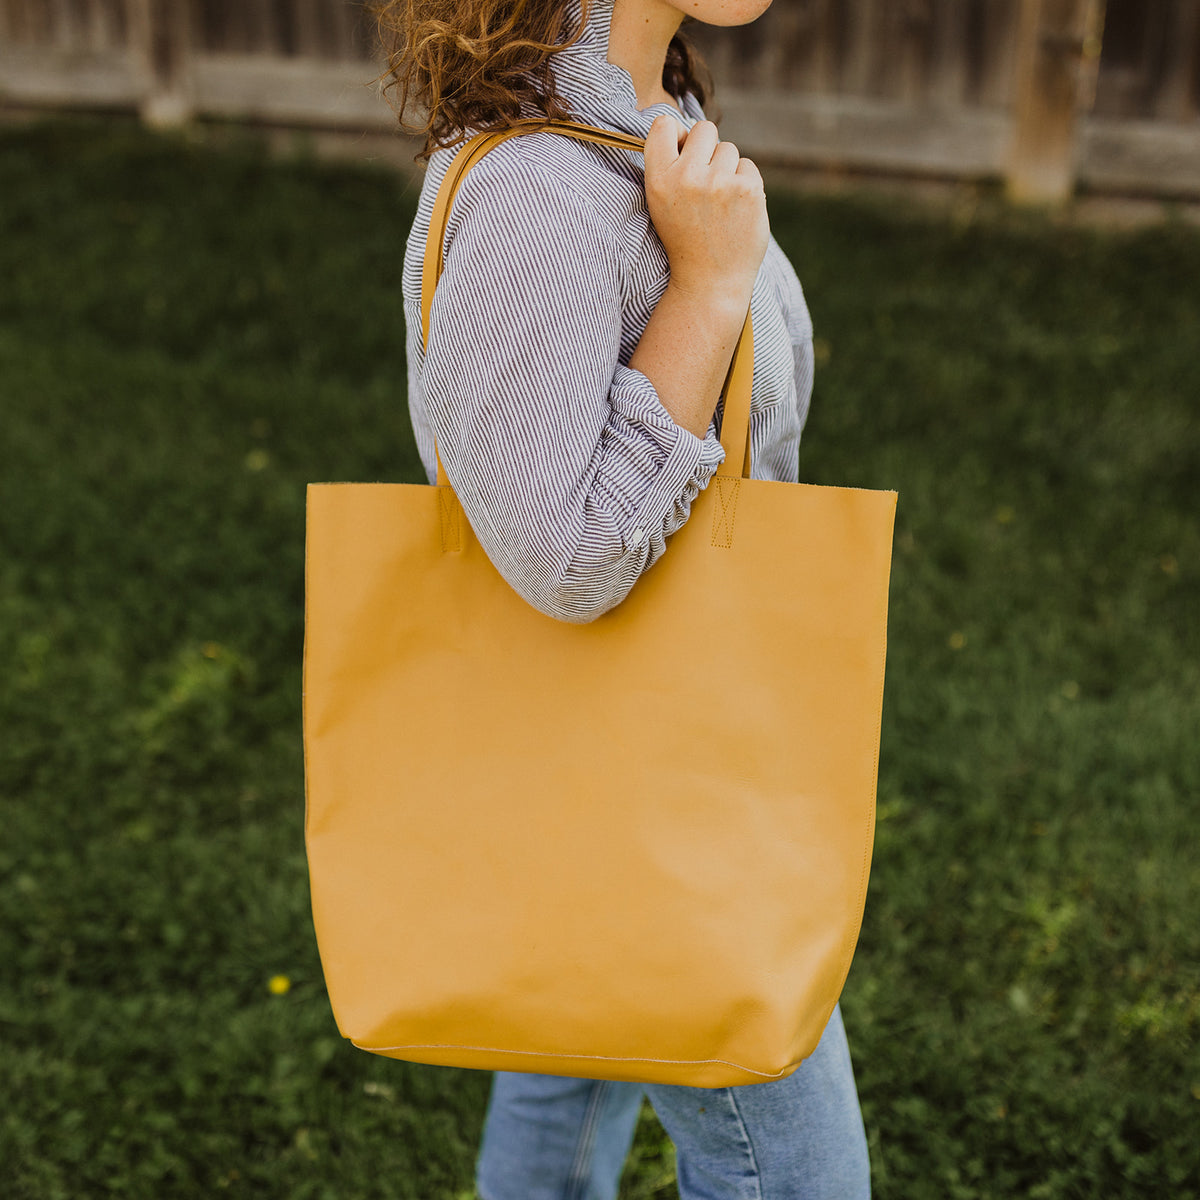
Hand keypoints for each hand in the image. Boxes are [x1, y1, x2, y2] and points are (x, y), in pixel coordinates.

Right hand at [642, 116, 769, 311]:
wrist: (710, 282)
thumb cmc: (685, 240)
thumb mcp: (662, 204)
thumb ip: (670, 166)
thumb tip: (688, 130)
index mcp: (658, 179)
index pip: (664, 125)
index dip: (677, 133)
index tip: (683, 151)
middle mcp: (687, 177)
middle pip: (704, 129)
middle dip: (708, 149)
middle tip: (706, 184)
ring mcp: (719, 182)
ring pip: (729, 149)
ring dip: (727, 170)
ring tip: (719, 205)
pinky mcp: (748, 189)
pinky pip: (748, 166)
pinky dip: (745, 184)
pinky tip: (735, 210)